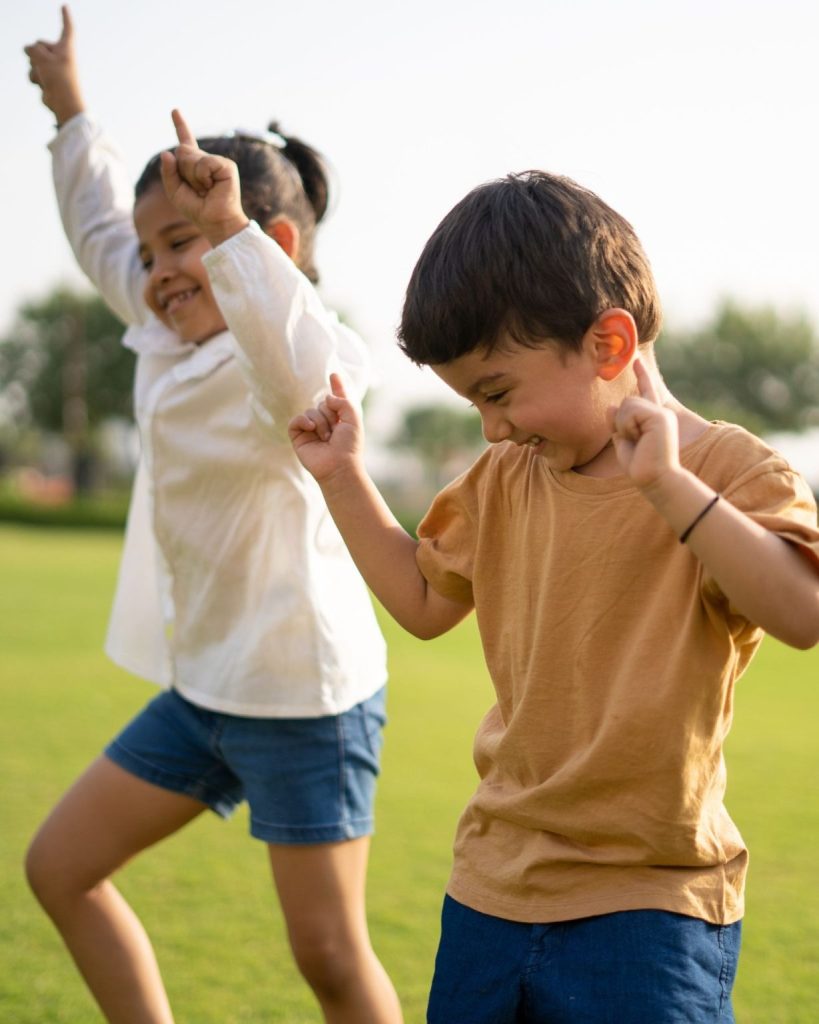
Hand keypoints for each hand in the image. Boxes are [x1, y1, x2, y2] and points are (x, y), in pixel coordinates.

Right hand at [24, 6, 83, 125]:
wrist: (64, 104)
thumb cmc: (59, 79)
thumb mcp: (42, 57)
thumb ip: (32, 48)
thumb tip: (27, 50)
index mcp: (66, 48)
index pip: (67, 28)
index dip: (65, 17)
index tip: (65, 6)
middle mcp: (61, 56)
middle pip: (39, 44)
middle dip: (35, 53)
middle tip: (46, 66)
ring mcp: (53, 68)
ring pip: (33, 60)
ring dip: (34, 69)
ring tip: (46, 78)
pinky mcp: (48, 79)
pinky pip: (33, 72)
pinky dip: (35, 78)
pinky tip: (43, 86)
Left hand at [159, 110, 248, 245]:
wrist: (215, 223)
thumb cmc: (198, 210)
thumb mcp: (175, 192)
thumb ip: (168, 173)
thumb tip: (167, 152)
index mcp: (195, 166)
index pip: (186, 142)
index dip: (180, 126)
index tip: (175, 110)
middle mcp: (206, 161)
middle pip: (182, 152)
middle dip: (183, 172)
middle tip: (198, 189)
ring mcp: (217, 162)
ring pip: (191, 157)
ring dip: (193, 177)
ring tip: (206, 190)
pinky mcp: (226, 166)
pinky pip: (204, 164)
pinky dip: (203, 177)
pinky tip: (212, 187)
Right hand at [288, 374, 364, 482]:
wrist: (339, 466)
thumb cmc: (349, 445)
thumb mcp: (354, 418)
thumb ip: (344, 401)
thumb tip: (326, 397)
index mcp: (340, 418)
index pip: (337, 400)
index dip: (337, 387)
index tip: (334, 375)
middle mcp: (325, 422)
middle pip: (322, 403)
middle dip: (330, 414)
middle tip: (335, 431)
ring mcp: (311, 429)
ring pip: (310, 411)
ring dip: (320, 422)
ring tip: (327, 438)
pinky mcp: (299, 437)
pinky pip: (296, 420)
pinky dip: (303, 421)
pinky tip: (311, 428)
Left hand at [610, 358, 679, 489]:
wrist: (655, 479)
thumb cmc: (639, 466)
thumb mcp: (622, 442)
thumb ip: (617, 424)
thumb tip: (611, 406)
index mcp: (653, 417)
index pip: (646, 391)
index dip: (642, 375)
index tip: (636, 359)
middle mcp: (660, 412)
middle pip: (626, 401)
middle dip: (620, 423)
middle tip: (633, 442)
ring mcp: (662, 413)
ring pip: (627, 404)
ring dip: (623, 426)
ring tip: (637, 441)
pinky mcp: (660, 417)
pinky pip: (630, 411)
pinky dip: (627, 426)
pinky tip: (639, 438)